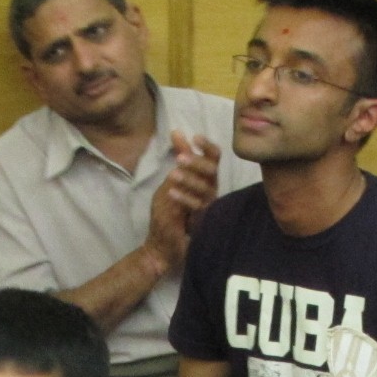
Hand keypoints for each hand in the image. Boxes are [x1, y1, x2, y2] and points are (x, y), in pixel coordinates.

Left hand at [144, 133, 222, 271]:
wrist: (162, 245)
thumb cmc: (168, 212)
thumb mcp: (169, 181)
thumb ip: (178, 158)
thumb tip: (177, 131)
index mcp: (205, 178)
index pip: (214, 158)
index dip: (207, 147)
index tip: (195, 138)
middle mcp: (210, 189)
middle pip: (212, 171)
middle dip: (197, 163)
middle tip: (180, 157)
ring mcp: (208, 206)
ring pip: (206, 188)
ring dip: (190, 179)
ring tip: (173, 174)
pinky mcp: (202, 220)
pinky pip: (198, 206)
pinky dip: (184, 197)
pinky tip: (172, 191)